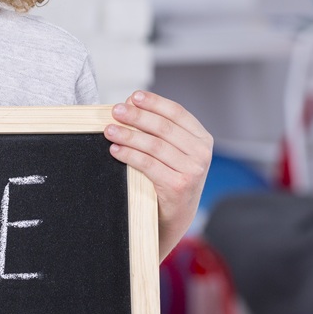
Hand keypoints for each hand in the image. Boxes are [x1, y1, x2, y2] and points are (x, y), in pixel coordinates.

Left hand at [104, 91, 212, 260]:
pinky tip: (115, 150)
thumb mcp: (174, 152)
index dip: (154, 102)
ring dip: (128, 135)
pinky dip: (129, 155)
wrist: (175, 217)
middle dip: (137, 117)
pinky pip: (148, 165)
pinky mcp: (178, 186)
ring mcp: (192, 171)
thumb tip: (131, 102)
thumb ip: (160, 130)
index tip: (134, 96)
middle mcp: (201, 154)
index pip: (177, 113)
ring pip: (154, 145)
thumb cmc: (171, 179)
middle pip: (163, 128)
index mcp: (202, 139)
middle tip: (116, 110)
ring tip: (110, 130)